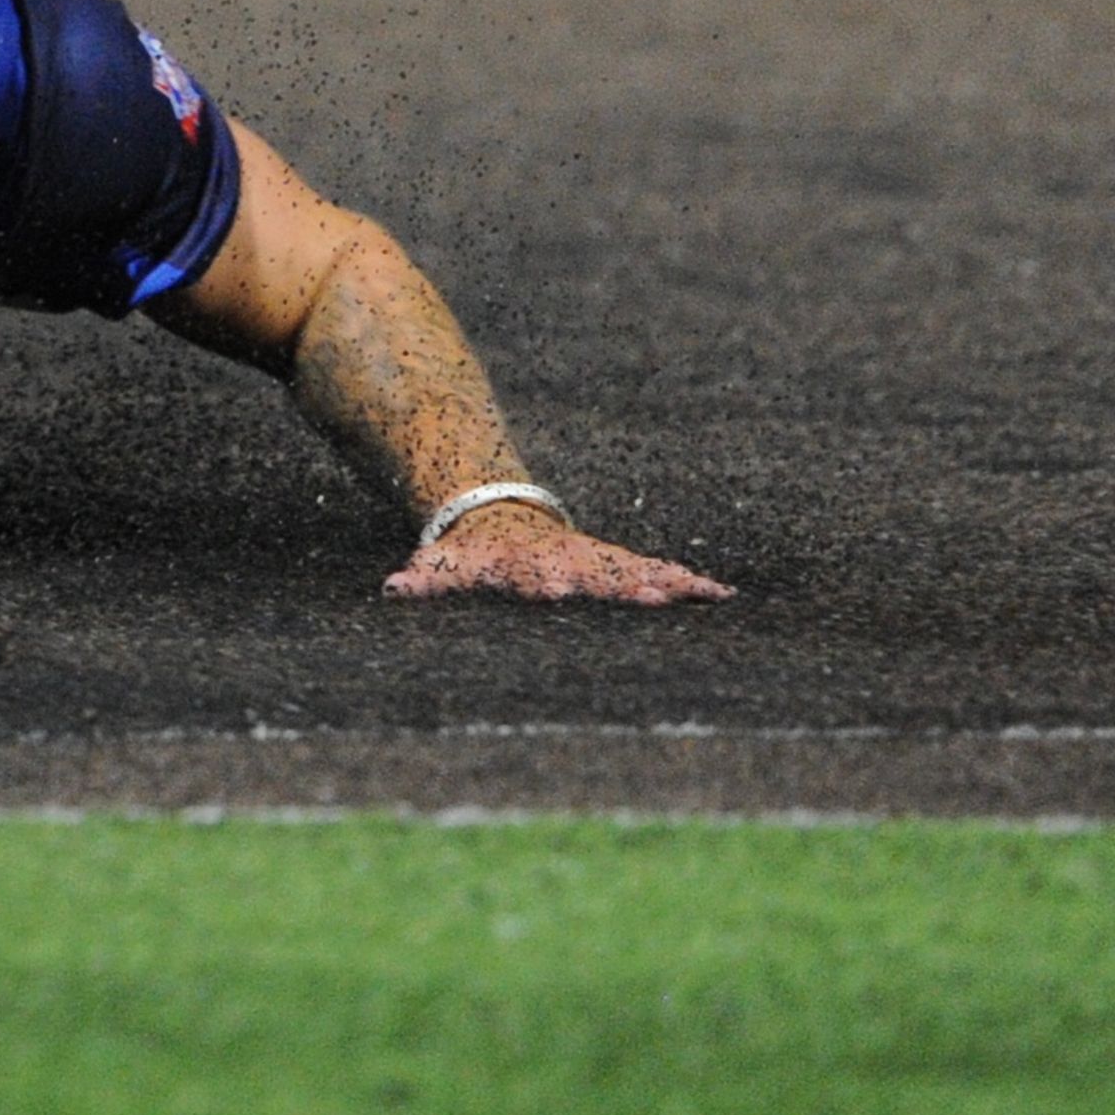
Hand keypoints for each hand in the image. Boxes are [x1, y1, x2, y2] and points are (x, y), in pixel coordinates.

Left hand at [384, 501, 731, 604]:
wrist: (500, 516)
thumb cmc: (472, 556)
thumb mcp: (446, 564)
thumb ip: (424, 578)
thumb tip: (394, 589)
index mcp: (522, 561)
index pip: (533, 571)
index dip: (542, 580)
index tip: (554, 589)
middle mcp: (566, 558)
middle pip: (595, 571)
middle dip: (619, 585)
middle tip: (649, 597)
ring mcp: (596, 560)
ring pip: (633, 570)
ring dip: (663, 583)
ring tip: (694, 594)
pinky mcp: (619, 565)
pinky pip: (656, 572)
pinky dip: (687, 583)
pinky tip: (720, 596)